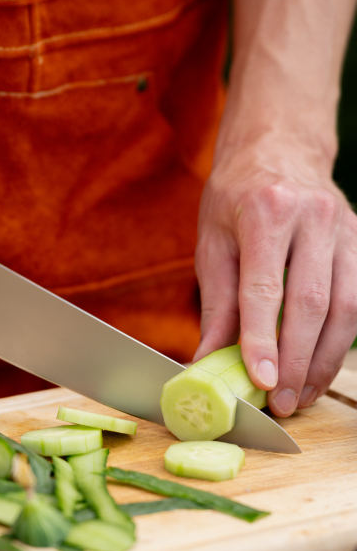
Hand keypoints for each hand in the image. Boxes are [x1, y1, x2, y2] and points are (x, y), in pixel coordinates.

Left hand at [194, 138, 356, 415]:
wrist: (280, 147)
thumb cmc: (236, 197)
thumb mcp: (212, 241)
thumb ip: (216, 303)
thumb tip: (206, 361)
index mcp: (266, 211)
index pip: (265, 287)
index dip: (263, 339)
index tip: (261, 381)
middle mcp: (314, 216)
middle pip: (312, 302)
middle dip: (296, 361)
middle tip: (281, 402)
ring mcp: (346, 227)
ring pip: (346, 307)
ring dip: (323, 360)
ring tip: (301, 395)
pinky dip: (341, 341)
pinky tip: (320, 368)